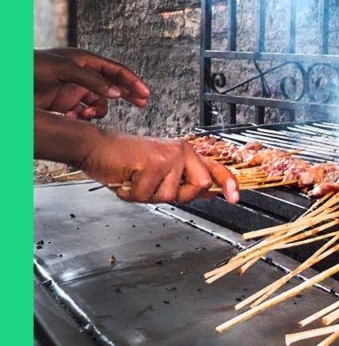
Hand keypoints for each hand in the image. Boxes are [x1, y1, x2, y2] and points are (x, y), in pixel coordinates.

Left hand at [35, 48, 150, 117]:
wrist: (10, 81)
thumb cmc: (31, 67)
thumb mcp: (63, 70)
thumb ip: (91, 80)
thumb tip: (115, 92)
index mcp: (85, 61)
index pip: (116, 70)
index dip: (132, 81)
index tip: (145, 94)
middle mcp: (82, 75)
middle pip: (112, 85)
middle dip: (127, 95)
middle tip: (142, 104)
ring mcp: (73, 89)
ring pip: (98, 102)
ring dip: (97, 110)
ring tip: (88, 115)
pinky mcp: (64, 103)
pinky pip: (82, 112)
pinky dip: (82, 117)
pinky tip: (73, 118)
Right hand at [81, 132, 239, 203]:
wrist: (97, 147)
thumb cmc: (125, 160)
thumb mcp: (160, 171)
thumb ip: (184, 180)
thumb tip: (209, 193)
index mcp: (185, 153)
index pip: (213, 168)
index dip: (227, 183)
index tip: (235, 198)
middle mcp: (180, 152)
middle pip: (200, 185)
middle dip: (181, 195)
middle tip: (157, 187)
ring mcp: (167, 157)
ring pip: (169, 196)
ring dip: (148, 196)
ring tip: (136, 179)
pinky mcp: (152, 164)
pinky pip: (146, 196)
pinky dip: (131, 194)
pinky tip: (126, 179)